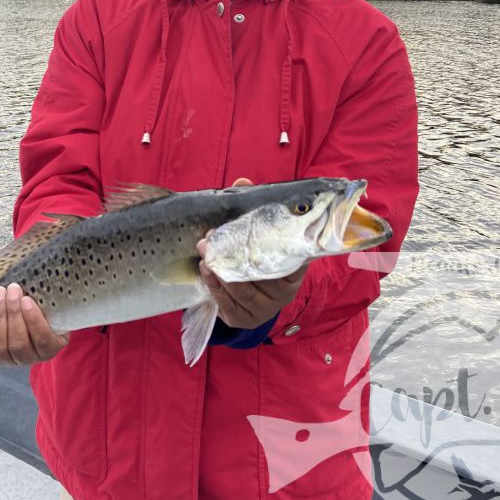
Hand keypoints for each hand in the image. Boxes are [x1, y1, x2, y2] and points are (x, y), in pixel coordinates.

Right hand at [0, 283, 68, 365]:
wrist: (42, 292)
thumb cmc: (7, 298)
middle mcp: (8, 358)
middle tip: (0, 291)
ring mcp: (30, 357)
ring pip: (18, 345)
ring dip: (14, 316)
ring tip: (14, 292)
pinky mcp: (51, 349)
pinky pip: (42, 340)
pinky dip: (33, 320)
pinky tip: (28, 303)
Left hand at [198, 177, 304, 328]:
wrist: (245, 300)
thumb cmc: (254, 260)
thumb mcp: (258, 238)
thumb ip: (252, 211)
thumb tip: (242, 180)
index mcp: (294, 270)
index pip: (293, 257)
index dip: (272, 242)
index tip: (252, 227)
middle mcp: (284, 292)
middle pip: (261, 272)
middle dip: (235, 253)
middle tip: (213, 236)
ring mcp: (265, 309)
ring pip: (243, 289)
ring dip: (220, 269)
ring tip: (205, 252)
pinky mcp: (244, 319)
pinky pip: (229, 304)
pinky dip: (215, 286)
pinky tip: (206, 270)